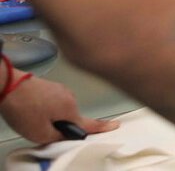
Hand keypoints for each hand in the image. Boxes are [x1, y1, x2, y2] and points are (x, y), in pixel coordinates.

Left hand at [0, 73, 118, 143]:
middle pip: (71, 117)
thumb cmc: (23, 108)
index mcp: (71, 109)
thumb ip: (57, 137)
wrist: (7, 86)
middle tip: (42, 128)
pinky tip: (32, 109)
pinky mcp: (50, 86)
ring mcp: (61, 89)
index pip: (90, 123)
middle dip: (61, 125)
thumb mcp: (39, 133)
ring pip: (61, 109)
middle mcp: (70, 97)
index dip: (102, 127)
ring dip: (51, 116)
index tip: (115, 126)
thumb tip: (64, 135)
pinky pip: (54, 101)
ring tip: (32, 116)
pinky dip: (45, 107)